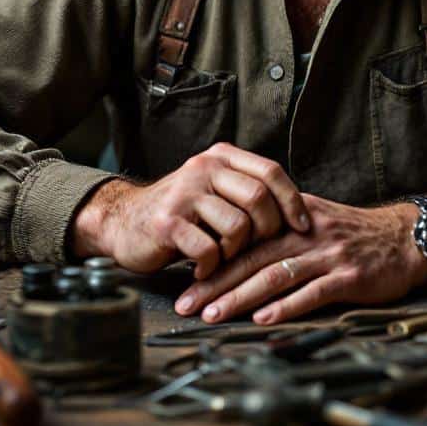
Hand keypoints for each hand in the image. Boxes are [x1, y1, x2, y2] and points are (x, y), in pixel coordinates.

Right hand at [70, 143, 310, 279]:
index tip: (303, 227)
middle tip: (257, 249)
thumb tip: (299, 215)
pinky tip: (203, 268)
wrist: (123, 221)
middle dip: (268, 231)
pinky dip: (212, 267)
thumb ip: (248, 192)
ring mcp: (185, 193)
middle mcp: (203, 168)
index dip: (292, 201)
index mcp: (220, 157)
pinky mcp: (168, 222)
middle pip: (259, 198)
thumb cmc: (181, 214)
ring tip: (223, 257)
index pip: (271, 172)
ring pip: (238, 227)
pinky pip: (210, 250)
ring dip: (236, 251)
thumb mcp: (215, 191)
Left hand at [173, 194, 426, 324]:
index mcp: (292, 219)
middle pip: (251, 258)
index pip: (244, 239)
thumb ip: (279, 229)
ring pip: (276, 275)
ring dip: (241, 297)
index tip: (184, 280)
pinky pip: (312, 292)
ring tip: (214, 314)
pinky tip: (263, 319)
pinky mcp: (348, 277)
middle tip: (185, 303)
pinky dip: (286, 306)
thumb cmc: (354, 234)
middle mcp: (305, 234)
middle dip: (215, 283)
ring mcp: (327, 255)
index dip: (213, 260)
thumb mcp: (313, 219)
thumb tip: (237, 245)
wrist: (405, 238)